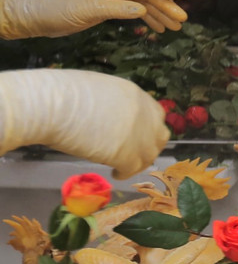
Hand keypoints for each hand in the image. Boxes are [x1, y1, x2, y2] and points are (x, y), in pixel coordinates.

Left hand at [0, 0, 188, 39]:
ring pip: (141, 5)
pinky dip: (144, 19)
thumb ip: (117, 9)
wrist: (38, 16)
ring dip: (157, 15)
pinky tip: (154, 28)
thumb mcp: (89, 10)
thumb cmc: (61, 10)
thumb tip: (142, 10)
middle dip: (165, 7)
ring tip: (174, 28)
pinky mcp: (106, 9)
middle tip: (183, 20)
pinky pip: (131, 12)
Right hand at [0, 69, 169, 177]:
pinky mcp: (126, 154)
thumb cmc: (61, 92)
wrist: (52, 105)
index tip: (136, 135)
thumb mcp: (97, 90)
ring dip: (139, 162)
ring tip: (123, 167)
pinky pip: (133, 169)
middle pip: (160, 136)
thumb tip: (106, 116)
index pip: (155, 114)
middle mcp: (143, 114)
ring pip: (150, 155)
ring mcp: (138, 135)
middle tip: (134, 153)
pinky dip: (125, 173)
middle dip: (149, 146)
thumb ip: (110, 104)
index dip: (147, 127)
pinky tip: (115, 174)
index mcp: (135, 95)